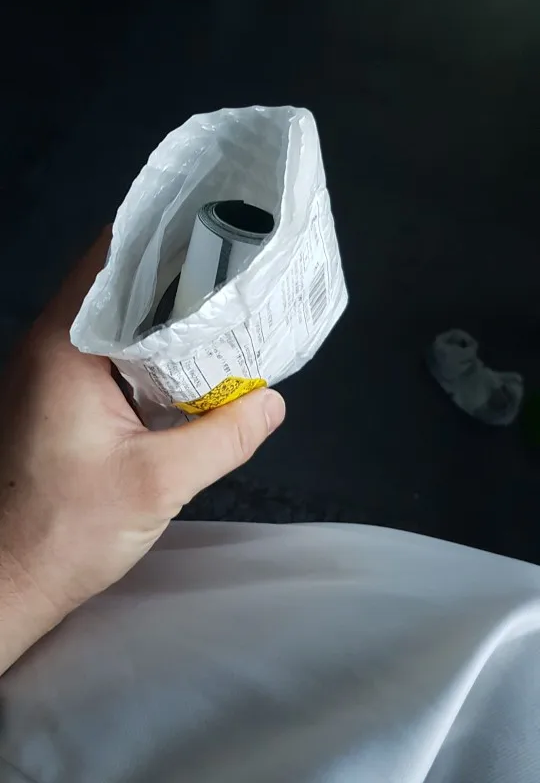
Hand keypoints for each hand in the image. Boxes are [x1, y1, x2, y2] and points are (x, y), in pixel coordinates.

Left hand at [0, 231, 284, 672]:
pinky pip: (109, 356)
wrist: (4, 584)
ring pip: (114, 321)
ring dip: (164, 317)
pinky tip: (189, 366)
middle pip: (116, 285)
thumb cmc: (67, 530)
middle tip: (238, 270)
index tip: (218, 228)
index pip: (111, 257)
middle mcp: (50, 345)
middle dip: (177, 276)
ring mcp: (49, 373)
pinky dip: (148, 352)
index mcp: (64, 344)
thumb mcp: (158, 483)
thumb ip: (223, 436)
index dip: (165, 235)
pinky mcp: (57, 401)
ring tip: (225, 310)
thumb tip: (273, 401)